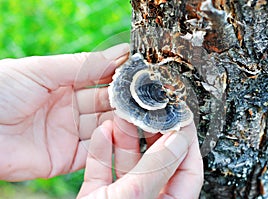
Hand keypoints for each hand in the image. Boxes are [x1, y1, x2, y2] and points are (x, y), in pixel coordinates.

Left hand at [0, 43, 129, 180]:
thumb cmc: (0, 91)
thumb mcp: (41, 70)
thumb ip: (81, 65)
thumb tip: (119, 54)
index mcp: (62, 85)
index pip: (99, 80)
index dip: (118, 76)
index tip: (141, 72)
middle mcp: (69, 110)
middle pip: (104, 105)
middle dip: (124, 100)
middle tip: (147, 96)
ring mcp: (68, 135)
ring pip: (104, 128)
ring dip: (121, 122)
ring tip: (142, 114)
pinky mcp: (65, 159)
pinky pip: (94, 153)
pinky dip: (109, 144)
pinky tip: (123, 134)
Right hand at [77, 122, 202, 198]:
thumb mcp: (132, 198)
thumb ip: (157, 169)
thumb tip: (178, 139)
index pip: (187, 167)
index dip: (186, 139)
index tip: (181, 116)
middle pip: (157, 159)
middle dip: (151, 131)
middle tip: (151, 109)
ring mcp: (122, 196)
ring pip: (129, 161)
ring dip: (124, 136)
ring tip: (124, 115)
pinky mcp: (98, 195)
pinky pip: (102, 169)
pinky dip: (100, 150)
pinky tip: (101, 134)